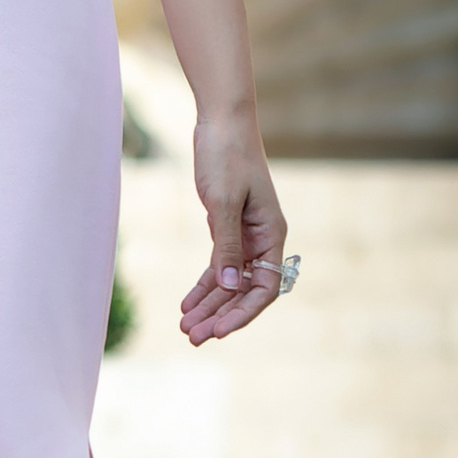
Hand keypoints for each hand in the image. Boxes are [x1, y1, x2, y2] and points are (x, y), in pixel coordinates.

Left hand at [179, 114, 287, 344]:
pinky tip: (187, 303)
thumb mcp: (222, 201)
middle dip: (220, 315)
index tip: (218, 331)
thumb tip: (228, 287)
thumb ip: (226, 246)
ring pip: (228, 280)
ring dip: (209, 305)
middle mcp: (263, 239)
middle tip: (192, 336)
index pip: (265, 287)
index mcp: (272, 234)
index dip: (243, 312)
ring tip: (185, 327)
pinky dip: (204, 284)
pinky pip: (218, 263)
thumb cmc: (226, 155)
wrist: (221, 120)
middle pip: (244, 289)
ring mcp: (246, 234)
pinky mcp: (227, 226)